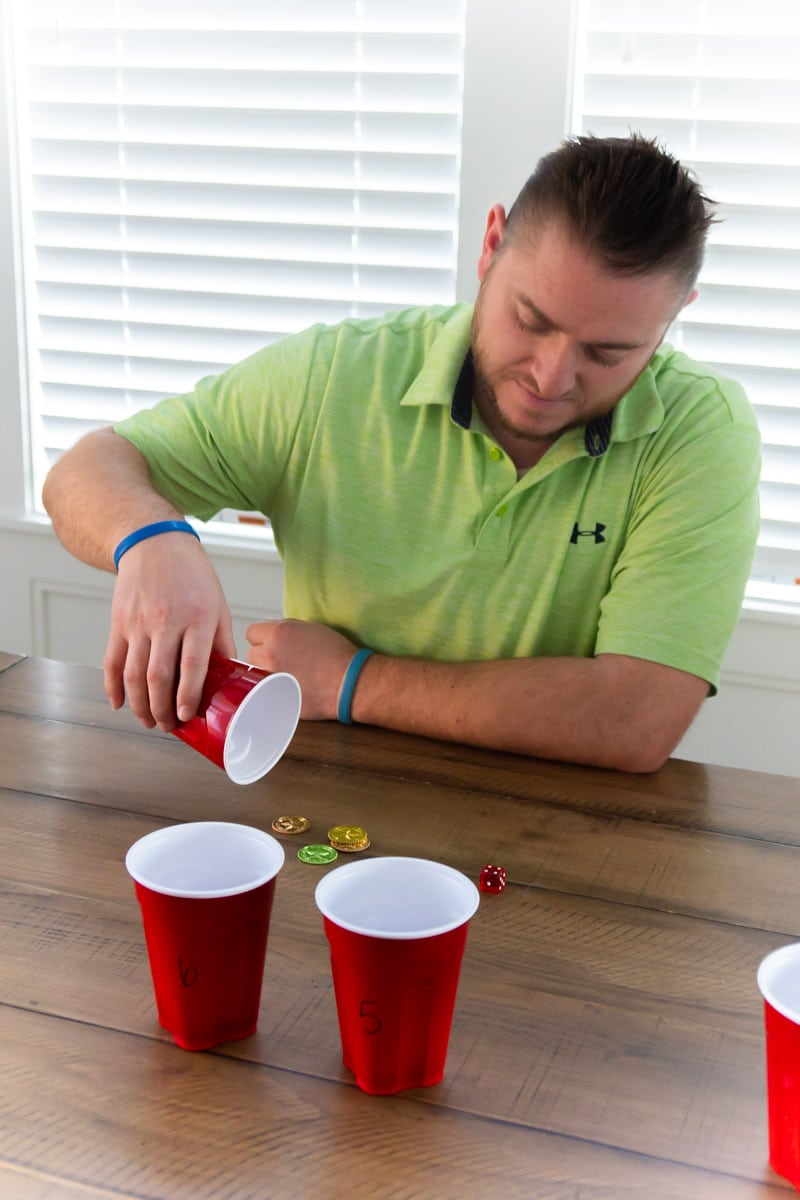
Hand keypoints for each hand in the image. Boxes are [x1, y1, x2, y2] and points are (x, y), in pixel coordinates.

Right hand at [104, 534, 235, 729]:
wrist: (154, 544)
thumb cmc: (192, 575)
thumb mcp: (218, 604)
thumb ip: (221, 642)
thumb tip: (228, 677)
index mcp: (197, 617)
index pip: (192, 665)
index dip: (189, 695)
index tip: (187, 716)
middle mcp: (166, 621)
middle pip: (159, 676)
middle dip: (162, 709)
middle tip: (168, 726)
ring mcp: (138, 623)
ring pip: (134, 675)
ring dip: (140, 705)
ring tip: (149, 721)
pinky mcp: (119, 623)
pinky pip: (112, 661)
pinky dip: (112, 687)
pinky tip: (120, 704)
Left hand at [245, 619, 356, 719]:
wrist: (350, 682)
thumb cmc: (337, 655)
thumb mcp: (312, 628)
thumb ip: (288, 629)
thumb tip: (275, 634)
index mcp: (278, 634)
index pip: (252, 632)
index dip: (263, 637)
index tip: (271, 643)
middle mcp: (270, 655)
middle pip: (250, 654)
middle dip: (263, 656)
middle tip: (281, 660)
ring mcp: (270, 678)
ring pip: (255, 674)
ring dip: (265, 673)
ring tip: (286, 676)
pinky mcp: (274, 697)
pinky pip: (266, 691)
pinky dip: (274, 690)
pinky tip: (291, 688)